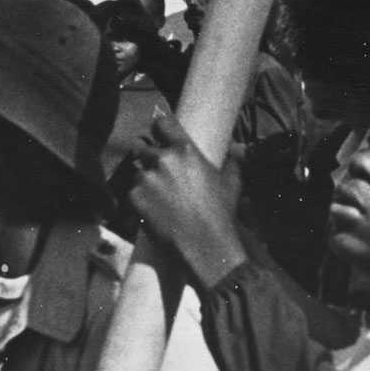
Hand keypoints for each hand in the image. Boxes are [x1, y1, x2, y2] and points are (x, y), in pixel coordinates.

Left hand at [125, 112, 243, 288]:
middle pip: (142, 147)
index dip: (159, 130)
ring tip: (157, 197)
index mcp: (185, 150)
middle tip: (158, 174)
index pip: (161, 124)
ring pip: (136, 171)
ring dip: (142, 180)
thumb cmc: (220, 214)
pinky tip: (152, 211)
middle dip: (148, 158)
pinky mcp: (134, 198)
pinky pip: (130, 192)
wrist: (204, 246)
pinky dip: (138, 200)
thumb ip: (234, 161)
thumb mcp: (231, 184)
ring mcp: (146, 179)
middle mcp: (162, 159)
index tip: (159, 137)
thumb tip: (239, 148)